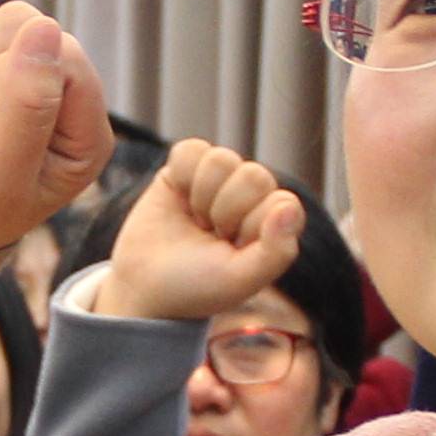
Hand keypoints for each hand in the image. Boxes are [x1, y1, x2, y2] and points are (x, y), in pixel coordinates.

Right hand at [100, 139, 309, 324]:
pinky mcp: (186, 167)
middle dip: (226, 211)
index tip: (233, 249)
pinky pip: (192, 149)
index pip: (282, 201)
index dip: (253, 226)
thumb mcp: (241, 279)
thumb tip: (289, 207)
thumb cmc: (198, 287)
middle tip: (211, 235)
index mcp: (274, 222)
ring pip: (222, 159)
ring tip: (196, 220)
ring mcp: (219, 179)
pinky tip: (179, 200)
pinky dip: (181, 176)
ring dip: (202, 195)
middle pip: (254, 175)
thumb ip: (277, 251)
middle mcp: (252, 196)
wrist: (145, 286)